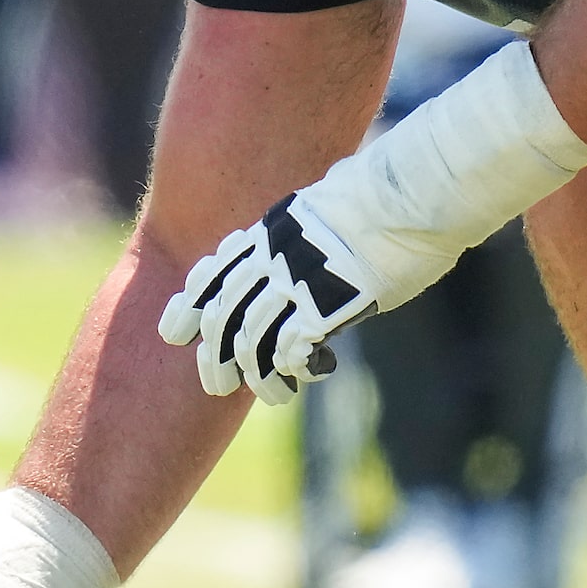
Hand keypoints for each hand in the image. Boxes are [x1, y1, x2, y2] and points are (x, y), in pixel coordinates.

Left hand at [157, 197, 380, 404]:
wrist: (413, 192)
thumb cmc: (388, 197)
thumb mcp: (329, 208)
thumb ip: (308, 234)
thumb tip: (311, 242)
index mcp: (271, 231)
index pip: (214, 272)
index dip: (190, 305)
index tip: (173, 331)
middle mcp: (273, 257)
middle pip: (223, 313)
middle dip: (215, 354)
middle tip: (215, 383)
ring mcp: (295, 281)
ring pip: (250, 339)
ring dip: (255, 375)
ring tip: (272, 395)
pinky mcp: (323, 306)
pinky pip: (288, 351)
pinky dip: (292, 372)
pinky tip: (307, 377)